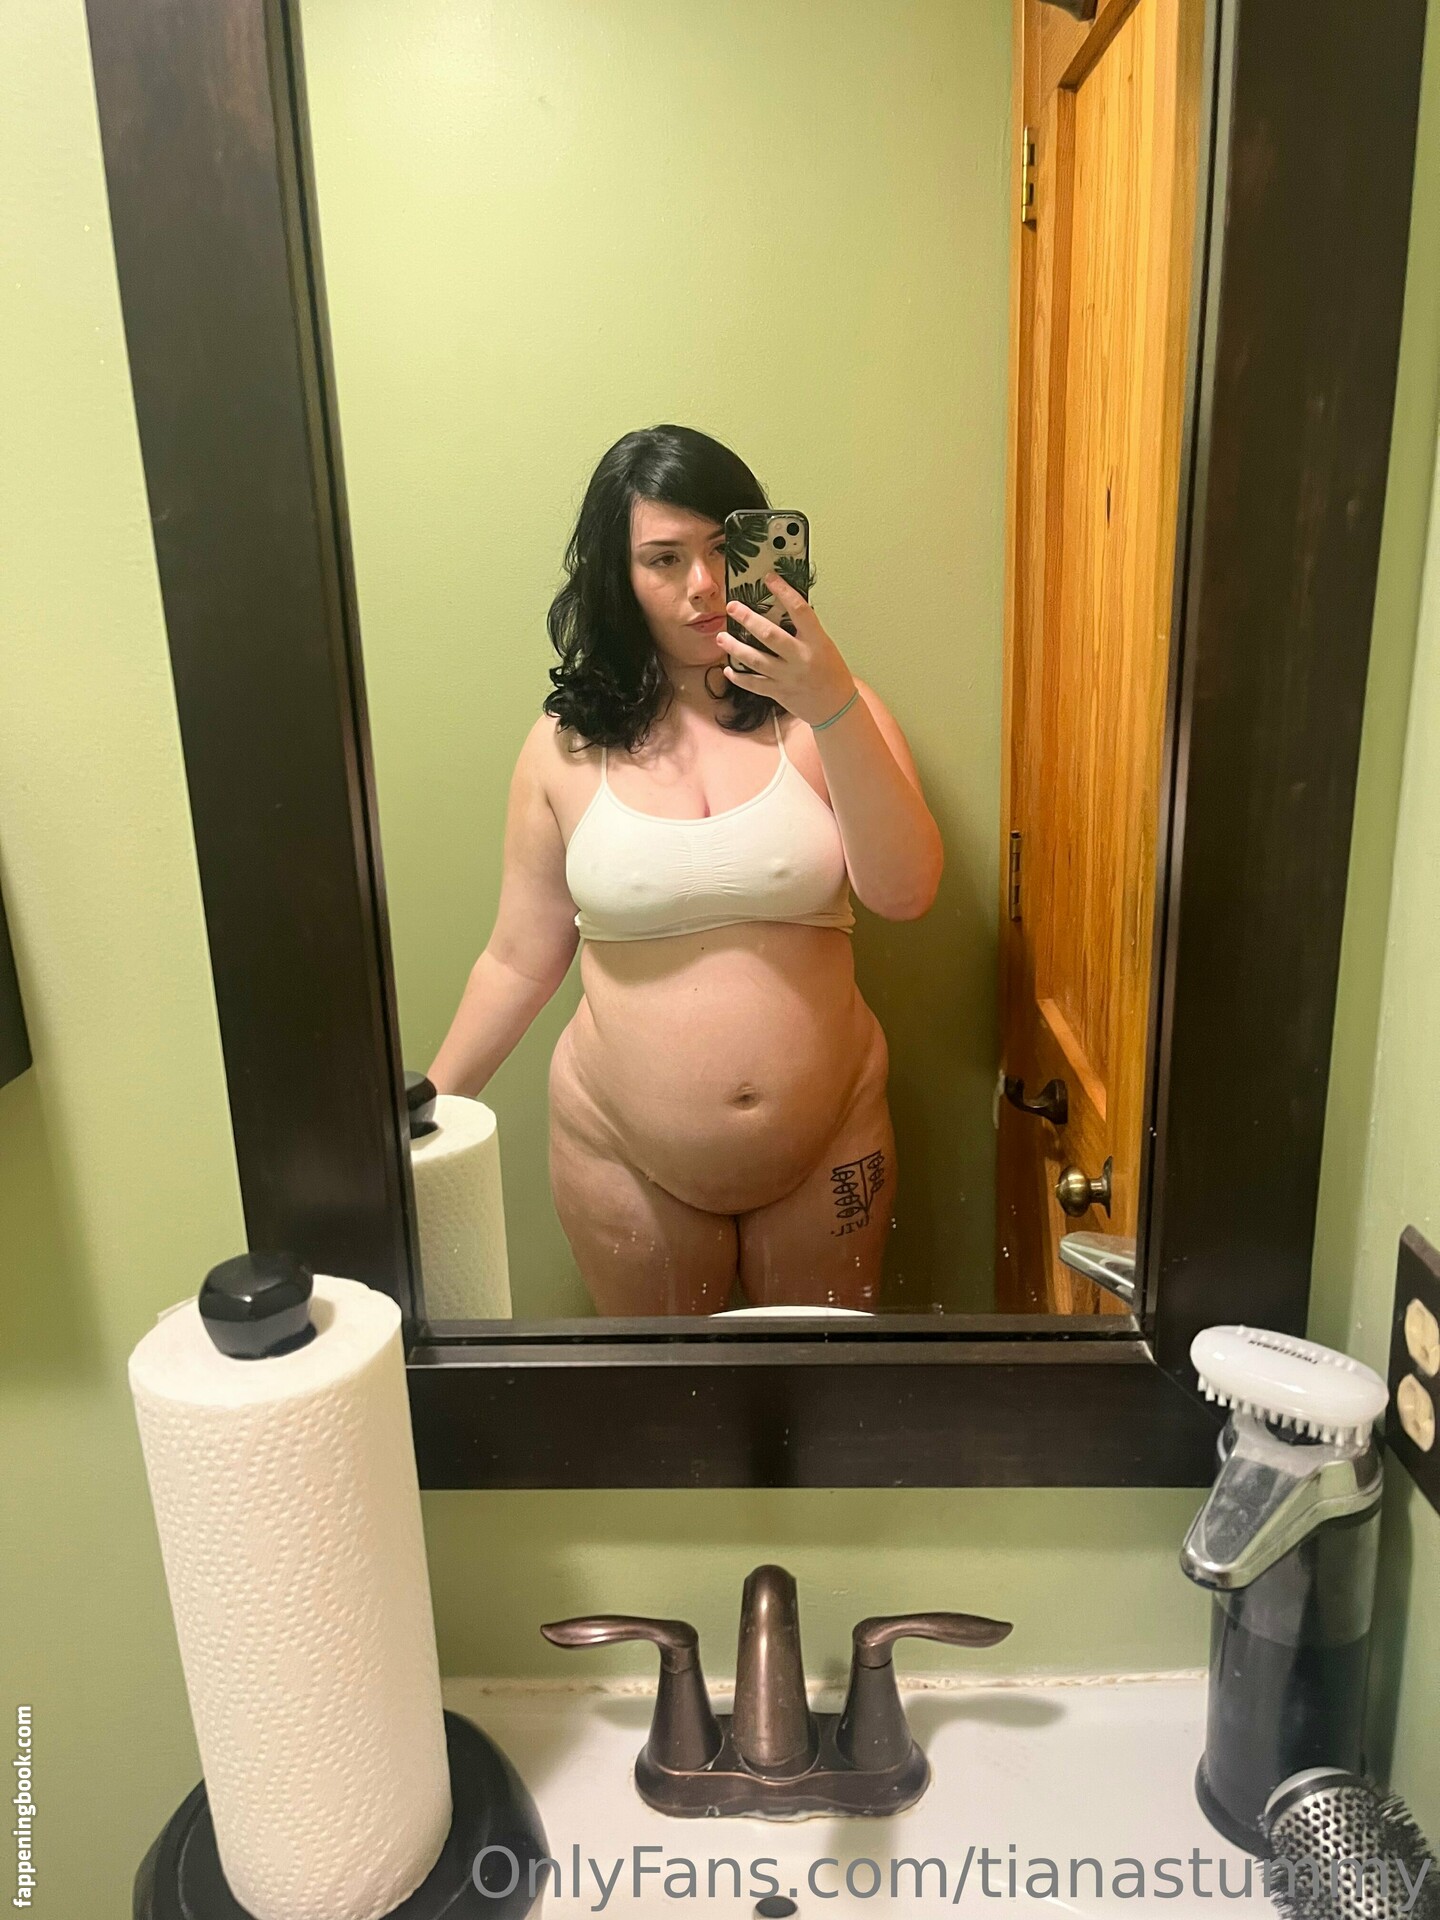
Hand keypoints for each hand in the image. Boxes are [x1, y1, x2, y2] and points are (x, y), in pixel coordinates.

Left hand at [720, 573, 856, 727]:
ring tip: (721, 638)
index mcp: (816, 642)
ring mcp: (788, 677)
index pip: (800, 610)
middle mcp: (801, 658)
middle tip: (732, 607)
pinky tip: (728, 669)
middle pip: (770, 635)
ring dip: (735, 648)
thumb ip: (804, 631)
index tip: (769, 578)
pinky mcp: (778, 692)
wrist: (836, 707)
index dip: (784, 592)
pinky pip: (754, 684)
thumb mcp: (824, 646)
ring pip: (756, 660)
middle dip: (748, 619)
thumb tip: (782, 608)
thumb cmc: (831, 672)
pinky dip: (739, 677)